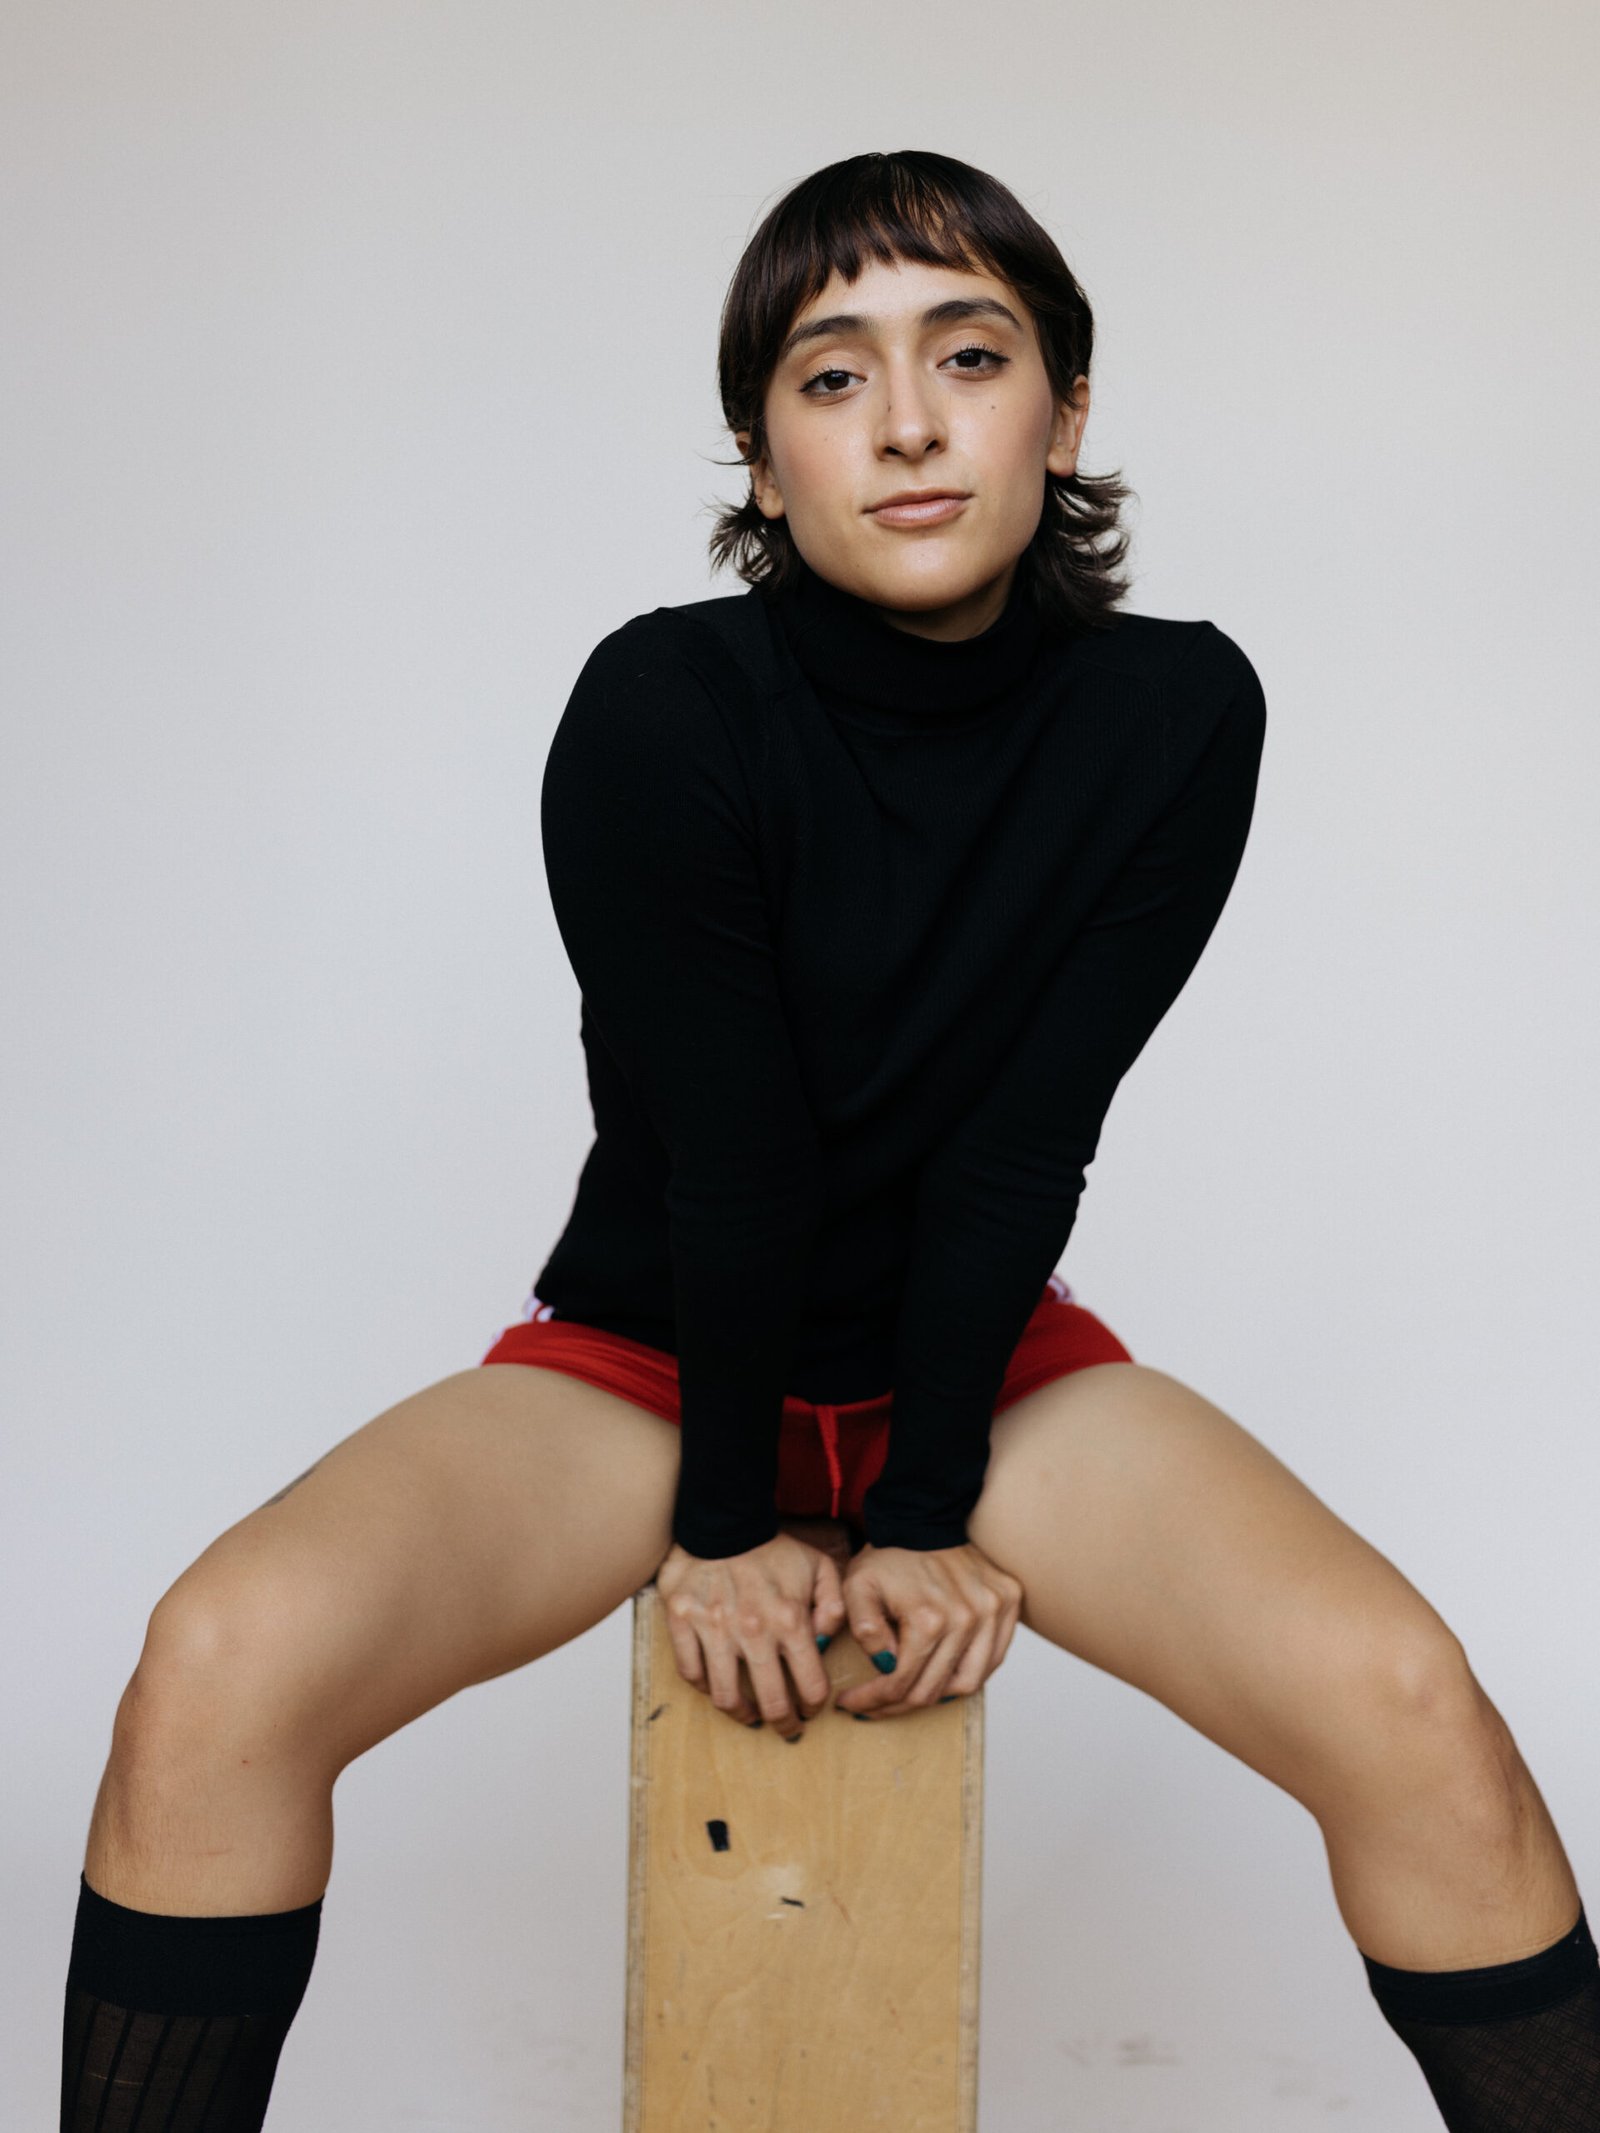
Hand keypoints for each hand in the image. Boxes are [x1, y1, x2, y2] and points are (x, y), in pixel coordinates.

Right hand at [655, 1527, 849, 1739]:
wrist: (722, 1520)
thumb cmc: (771, 1546)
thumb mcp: (818, 1566)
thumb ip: (834, 1605)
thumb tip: (827, 1643)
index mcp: (790, 1620)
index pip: (811, 1686)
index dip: (814, 1707)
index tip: (811, 1710)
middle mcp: (753, 1632)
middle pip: (771, 1703)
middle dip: (783, 1724)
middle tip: (786, 1729)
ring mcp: (714, 1629)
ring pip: (726, 1697)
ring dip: (742, 1715)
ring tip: (750, 1716)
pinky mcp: (682, 1623)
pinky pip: (691, 1672)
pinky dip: (705, 1687)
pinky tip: (717, 1686)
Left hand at [834, 1540, 1023, 1718]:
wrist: (924, 1516)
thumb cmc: (888, 1554)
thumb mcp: (857, 1587)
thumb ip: (864, 1630)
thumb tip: (884, 1666)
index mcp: (929, 1618)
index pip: (902, 1683)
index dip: (874, 1700)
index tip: (852, 1703)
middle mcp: (967, 1619)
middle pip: (934, 1690)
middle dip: (898, 1704)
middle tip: (875, 1705)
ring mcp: (992, 1612)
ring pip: (968, 1682)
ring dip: (937, 1695)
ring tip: (908, 1692)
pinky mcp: (1008, 1603)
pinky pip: (993, 1659)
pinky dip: (969, 1672)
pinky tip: (942, 1672)